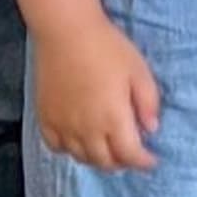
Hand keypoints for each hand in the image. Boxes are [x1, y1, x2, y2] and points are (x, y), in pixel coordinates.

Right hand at [33, 13, 161, 172]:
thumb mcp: (139, 72)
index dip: (143, 162)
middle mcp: (86, 129)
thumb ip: (148, 103)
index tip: (151, 161)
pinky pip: (56, 147)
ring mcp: (62, 125)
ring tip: (109, 150)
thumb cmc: (108, 48)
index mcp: (112, 118)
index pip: (129, 155)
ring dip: (97, 159)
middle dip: (122, 163)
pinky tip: (80, 142)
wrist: (66, 33)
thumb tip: (151, 129)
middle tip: (132, 156)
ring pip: (80, 158)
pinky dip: (70, 151)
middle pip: (104, 162)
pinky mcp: (45, 118)